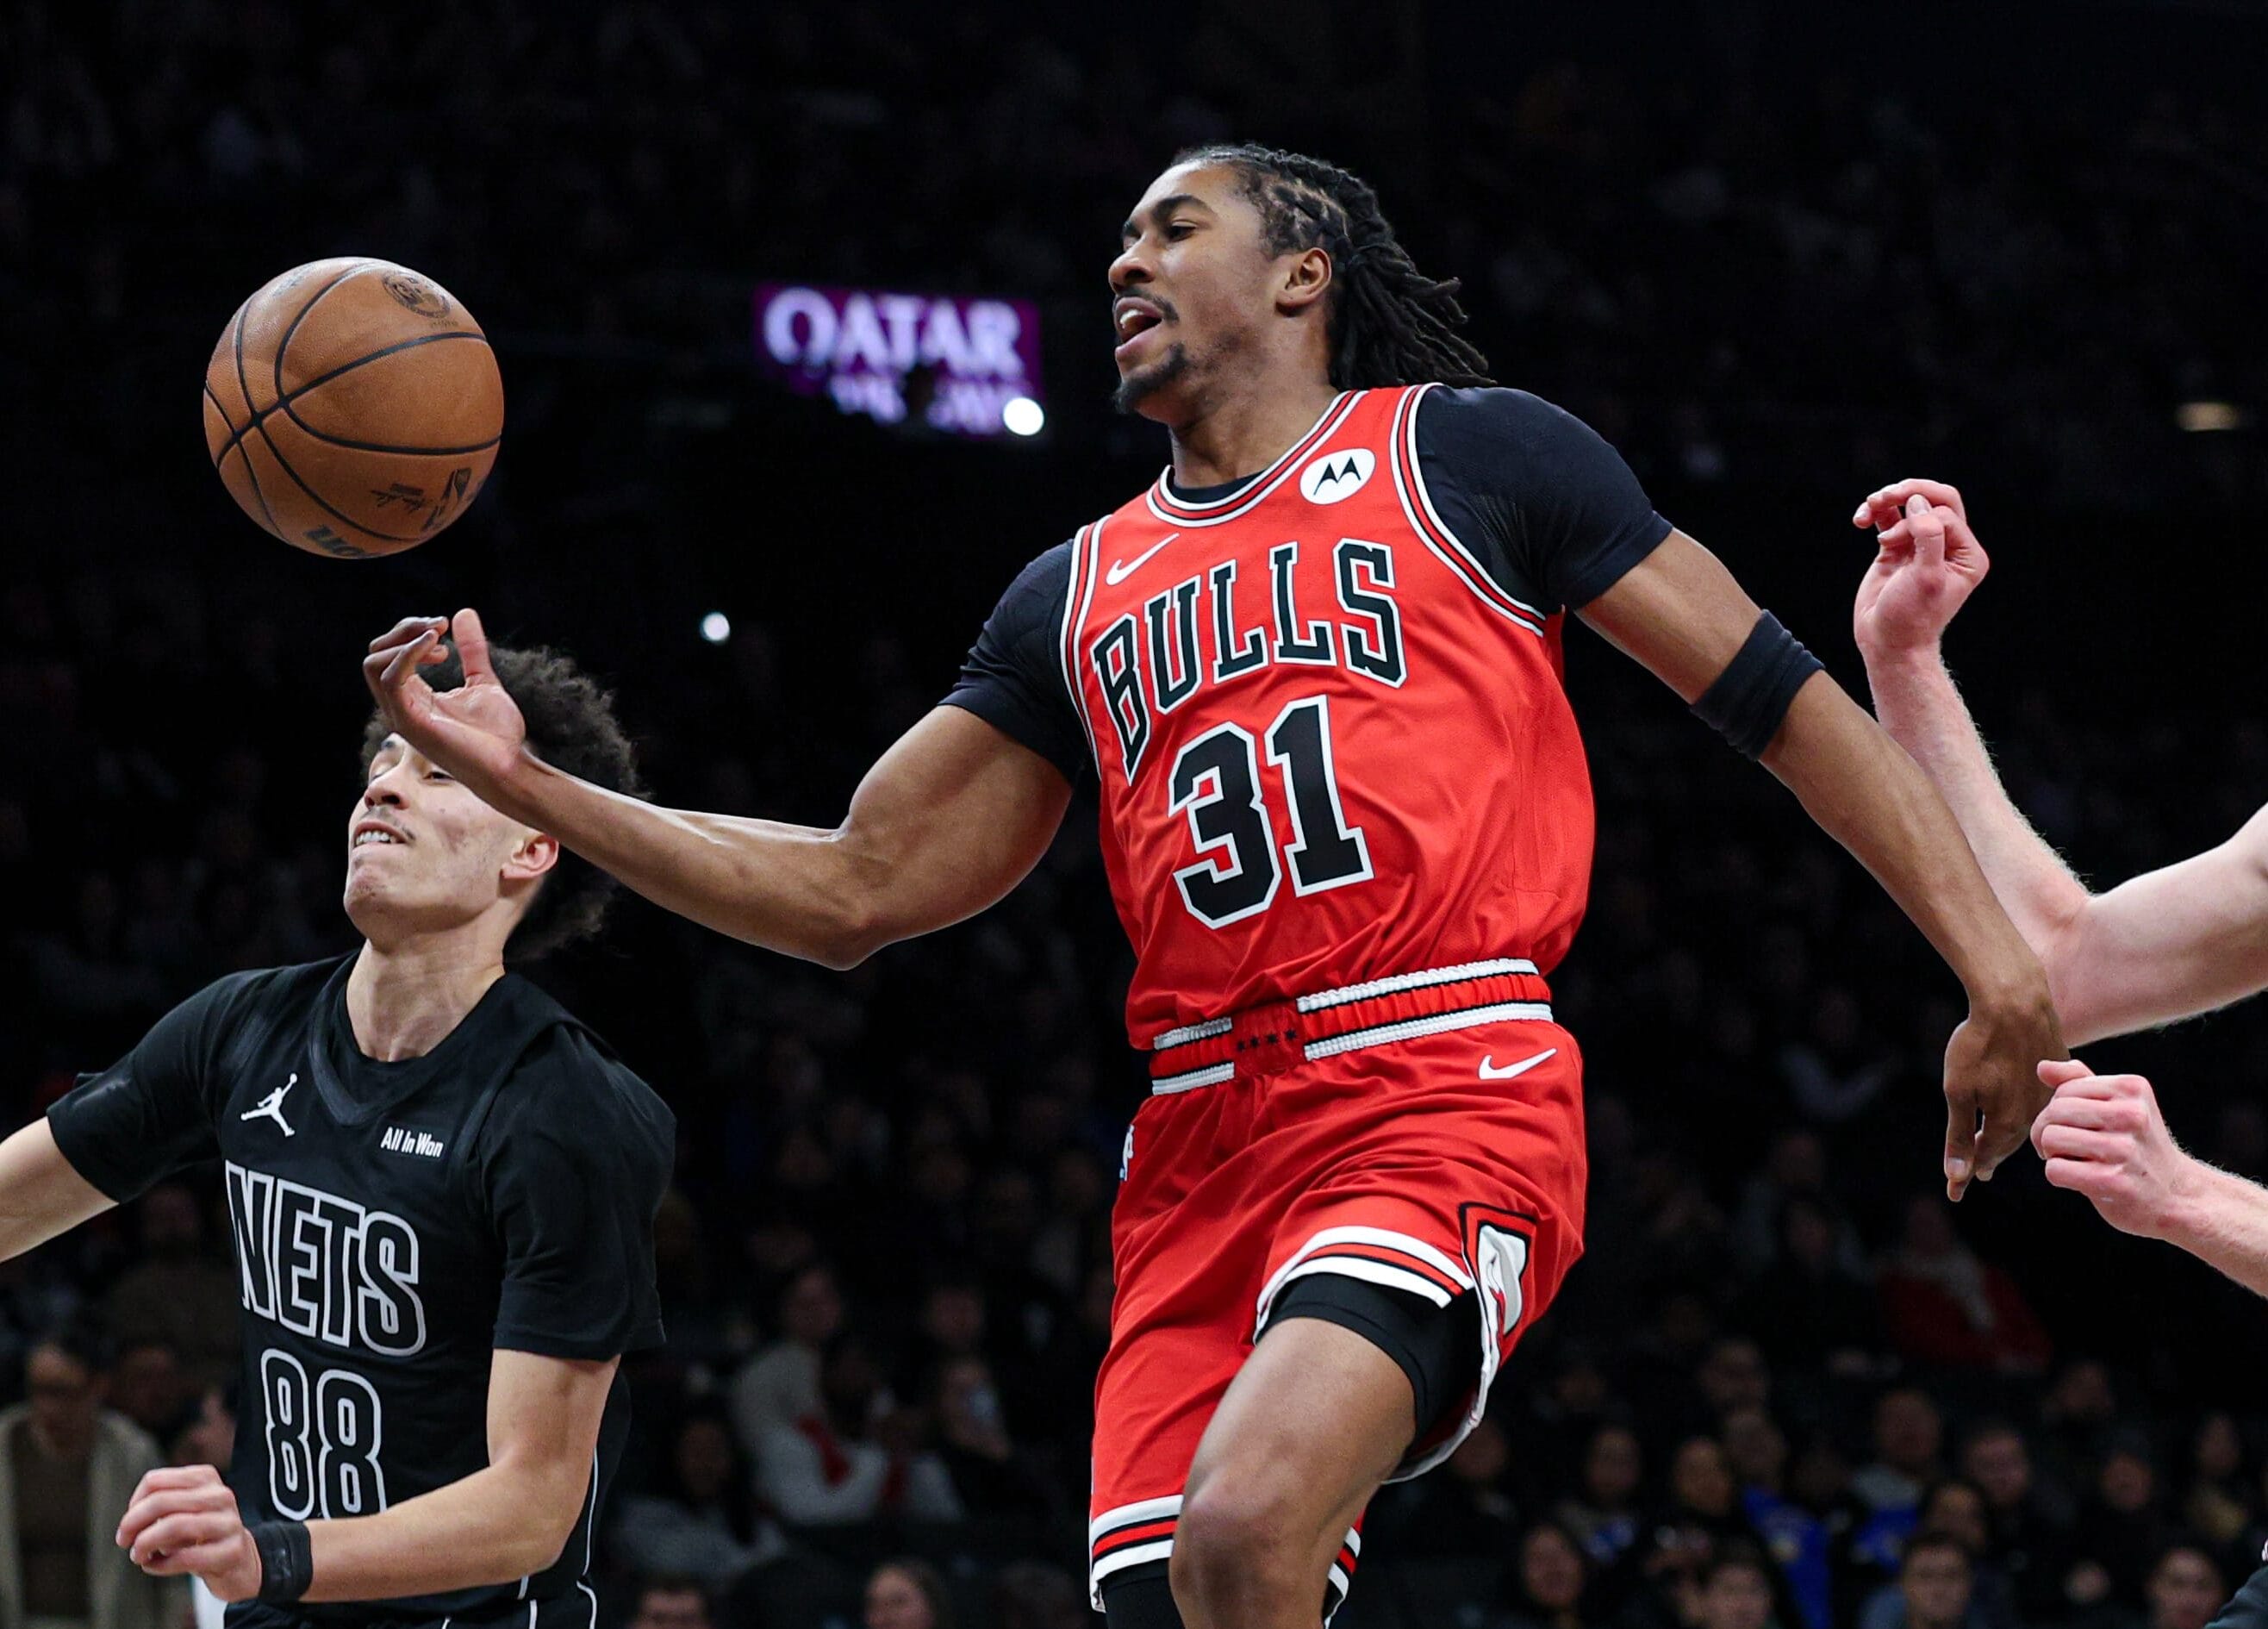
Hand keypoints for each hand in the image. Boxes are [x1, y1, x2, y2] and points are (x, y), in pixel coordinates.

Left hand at [117, 1465, 262, 1601]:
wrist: (239, 1560)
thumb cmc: (199, 1535)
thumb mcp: (181, 1512)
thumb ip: (158, 1507)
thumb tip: (129, 1525)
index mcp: (205, 1478)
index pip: (155, 1481)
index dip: (133, 1504)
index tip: (128, 1524)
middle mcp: (220, 1495)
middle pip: (161, 1500)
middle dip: (132, 1524)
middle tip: (124, 1542)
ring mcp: (229, 1523)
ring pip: (173, 1525)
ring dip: (144, 1544)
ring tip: (138, 1556)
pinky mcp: (231, 1551)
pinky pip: (185, 1557)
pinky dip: (160, 1565)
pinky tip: (154, 1566)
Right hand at [362, 609, 529, 796]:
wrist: (508, 766)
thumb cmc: (496, 734)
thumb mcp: (482, 680)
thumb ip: (471, 650)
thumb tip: (463, 613)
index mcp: (412, 695)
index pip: (388, 653)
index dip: (412, 631)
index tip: (445, 627)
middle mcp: (400, 705)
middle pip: (375, 654)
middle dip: (405, 630)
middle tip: (439, 626)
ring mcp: (401, 714)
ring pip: (374, 665)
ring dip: (405, 640)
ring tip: (438, 636)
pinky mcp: (409, 722)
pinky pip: (391, 680)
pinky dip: (409, 655)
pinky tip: (438, 646)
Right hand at [1850, 480, 1988, 657]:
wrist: (1887, 643)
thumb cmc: (1911, 618)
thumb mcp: (1926, 577)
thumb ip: (1928, 536)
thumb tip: (1917, 503)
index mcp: (1966, 554)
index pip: (1947, 514)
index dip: (1918, 519)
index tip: (1892, 542)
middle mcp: (1948, 546)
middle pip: (1935, 500)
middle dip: (1909, 493)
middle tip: (1885, 496)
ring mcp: (1921, 546)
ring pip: (1909, 505)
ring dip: (1887, 501)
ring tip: (1869, 508)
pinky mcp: (1896, 549)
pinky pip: (1888, 519)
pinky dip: (1874, 514)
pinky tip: (1860, 521)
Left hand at [1941, 986, 2063, 1199]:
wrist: (2015, 1001)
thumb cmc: (1979, 1043)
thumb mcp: (1958, 1091)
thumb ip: (1959, 1135)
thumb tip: (1958, 1177)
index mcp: (2008, 1122)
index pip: (1983, 1158)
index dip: (1966, 1174)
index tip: (1955, 1193)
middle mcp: (2033, 1114)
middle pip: (2006, 1143)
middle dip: (1988, 1157)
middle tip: (1976, 1172)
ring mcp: (2047, 1093)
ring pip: (2026, 1124)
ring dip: (2007, 1137)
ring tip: (1994, 1145)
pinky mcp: (2057, 1071)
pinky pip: (2041, 1101)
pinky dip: (2027, 1112)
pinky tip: (2024, 1110)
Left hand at [2030, 1059, 2201, 1237]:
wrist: (2176, 1195)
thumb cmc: (2138, 1147)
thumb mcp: (2120, 1105)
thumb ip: (2080, 1082)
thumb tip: (2043, 1066)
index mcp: (2131, 1087)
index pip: (2064, 1090)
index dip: (2056, 1111)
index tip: (2072, 1127)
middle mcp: (2132, 1115)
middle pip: (2053, 1112)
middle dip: (2047, 1131)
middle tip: (2065, 1147)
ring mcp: (2124, 1149)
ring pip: (2050, 1139)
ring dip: (2053, 1155)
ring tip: (2077, 1161)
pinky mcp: (2114, 1182)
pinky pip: (2055, 1170)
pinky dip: (2059, 1176)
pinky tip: (2082, 1179)